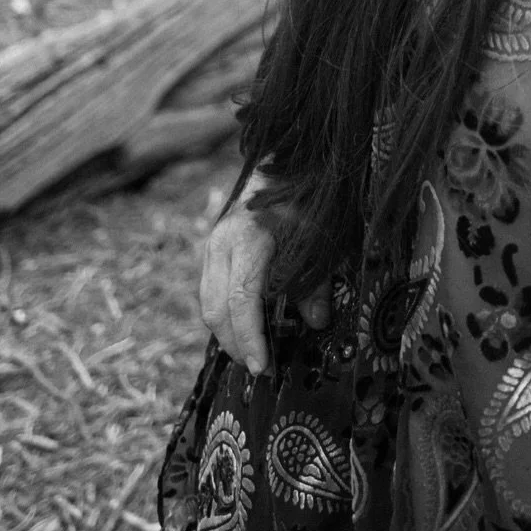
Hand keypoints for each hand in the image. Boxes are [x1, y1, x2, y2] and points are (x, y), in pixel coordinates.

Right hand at [199, 189, 331, 373]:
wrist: (284, 161)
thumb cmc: (307, 197)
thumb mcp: (321, 236)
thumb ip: (317, 281)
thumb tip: (316, 324)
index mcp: (250, 237)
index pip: (241, 300)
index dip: (250, 337)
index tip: (262, 366)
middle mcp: (223, 242)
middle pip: (217, 309)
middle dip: (236, 344)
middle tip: (262, 369)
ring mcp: (212, 245)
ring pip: (209, 304)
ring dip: (227, 334)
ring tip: (254, 354)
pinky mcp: (211, 249)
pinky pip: (211, 293)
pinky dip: (225, 316)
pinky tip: (245, 328)